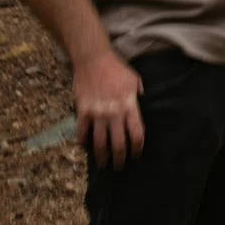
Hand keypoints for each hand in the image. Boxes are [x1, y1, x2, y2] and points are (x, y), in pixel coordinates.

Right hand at [74, 48, 144, 169]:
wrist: (93, 58)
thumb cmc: (116, 68)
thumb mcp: (135, 79)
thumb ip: (138, 95)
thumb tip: (141, 105)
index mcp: (130, 105)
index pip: (137, 134)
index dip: (137, 149)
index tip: (136, 155)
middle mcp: (115, 112)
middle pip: (119, 144)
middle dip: (120, 159)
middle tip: (120, 167)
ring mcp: (98, 113)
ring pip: (100, 143)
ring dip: (102, 157)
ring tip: (103, 164)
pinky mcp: (83, 111)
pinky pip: (82, 133)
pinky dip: (84, 142)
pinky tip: (86, 147)